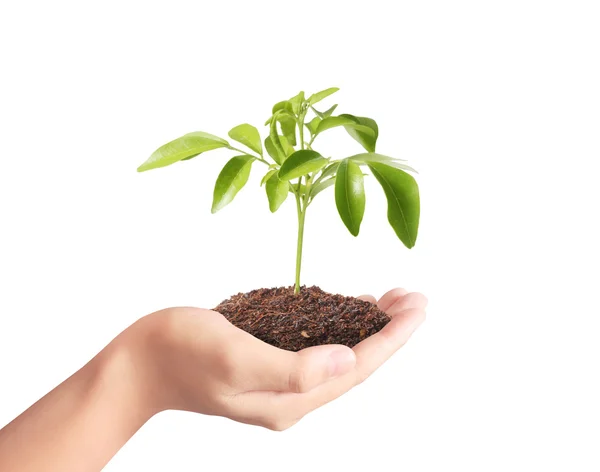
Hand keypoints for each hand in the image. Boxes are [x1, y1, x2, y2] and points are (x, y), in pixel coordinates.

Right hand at [133, 288, 426, 429]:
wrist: (141, 361)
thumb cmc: (182, 354)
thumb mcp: (236, 358)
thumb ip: (293, 368)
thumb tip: (349, 360)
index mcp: (291, 399)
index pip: (357, 369)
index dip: (392, 337)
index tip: (418, 306)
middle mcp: (292, 395)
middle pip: (355, 362)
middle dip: (388, 330)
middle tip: (412, 296)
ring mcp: (279, 380)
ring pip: (338, 353)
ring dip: (367, 326)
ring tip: (390, 298)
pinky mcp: (267, 360)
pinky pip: (315, 344)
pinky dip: (337, 324)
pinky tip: (346, 306)